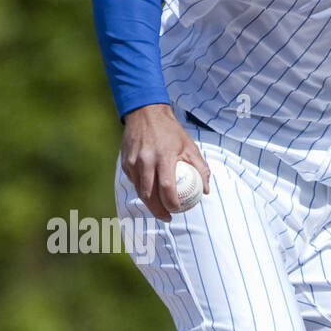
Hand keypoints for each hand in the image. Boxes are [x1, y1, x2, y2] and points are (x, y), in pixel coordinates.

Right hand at [120, 104, 210, 221]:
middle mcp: (145, 160)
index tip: (177, 210)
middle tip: (168, 217)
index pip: (166, 187)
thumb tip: (206, 190)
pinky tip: (151, 194)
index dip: (171, 203)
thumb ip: (201, 168)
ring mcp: (132, 161)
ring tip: (160, 209)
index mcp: (163, 157)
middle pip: (149, 195)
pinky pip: (134, 182)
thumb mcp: (190, 147)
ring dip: (149, 203)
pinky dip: (142, 190)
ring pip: (139, 190)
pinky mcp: (124, 162)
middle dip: (158, 210)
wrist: (145, 113)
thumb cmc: (171, 132)